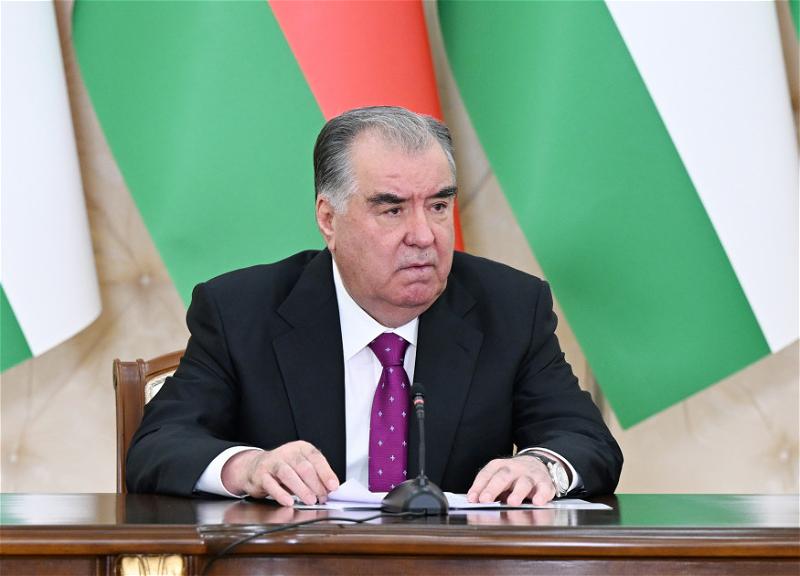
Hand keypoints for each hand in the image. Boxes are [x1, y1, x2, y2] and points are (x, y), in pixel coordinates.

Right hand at [221, 441, 338, 505]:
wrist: (254, 466)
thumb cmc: (283, 468)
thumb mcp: (301, 468)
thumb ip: (315, 476)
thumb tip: (329, 490)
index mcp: (301, 448)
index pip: (316, 458)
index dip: (326, 473)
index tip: (333, 486)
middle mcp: (288, 452)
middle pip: (304, 467)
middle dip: (316, 484)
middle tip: (322, 498)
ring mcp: (273, 462)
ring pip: (288, 474)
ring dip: (302, 489)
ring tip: (311, 500)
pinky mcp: (261, 474)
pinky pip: (271, 484)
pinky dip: (281, 494)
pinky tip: (289, 502)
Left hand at [467, 455, 554, 505]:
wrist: (537, 464)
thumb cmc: (513, 476)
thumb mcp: (498, 479)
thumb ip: (486, 489)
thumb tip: (473, 501)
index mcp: (499, 466)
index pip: (487, 474)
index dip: (478, 486)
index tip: (472, 499)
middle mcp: (514, 468)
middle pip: (503, 477)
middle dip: (493, 488)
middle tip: (485, 500)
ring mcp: (530, 475)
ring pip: (524, 482)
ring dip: (517, 493)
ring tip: (512, 502)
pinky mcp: (545, 482)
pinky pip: (544, 488)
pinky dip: (542, 495)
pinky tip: (538, 502)